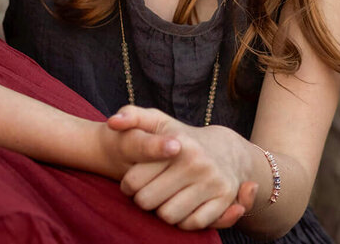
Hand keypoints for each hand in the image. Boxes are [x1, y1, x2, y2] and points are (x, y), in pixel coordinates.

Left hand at [108, 106, 259, 229]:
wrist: (226, 149)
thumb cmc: (180, 138)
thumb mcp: (158, 121)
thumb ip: (132, 116)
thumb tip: (113, 122)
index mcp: (176, 144)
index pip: (132, 181)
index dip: (129, 184)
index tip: (136, 178)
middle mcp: (196, 162)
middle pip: (147, 202)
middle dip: (145, 198)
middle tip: (153, 188)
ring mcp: (212, 181)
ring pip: (168, 216)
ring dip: (164, 210)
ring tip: (168, 195)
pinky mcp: (224, 199)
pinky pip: (191, 224)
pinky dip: (184, 219)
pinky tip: (185, 204)